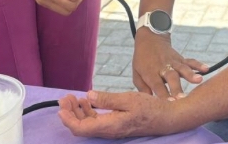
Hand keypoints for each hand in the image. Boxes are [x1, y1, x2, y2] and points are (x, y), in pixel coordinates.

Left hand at [58, 90, 177, 138]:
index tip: (61, 106)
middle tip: (65, 98)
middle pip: (82, 127)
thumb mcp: (128, 99)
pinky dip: (89, 112)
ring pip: (88, 124)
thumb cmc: (150, 109)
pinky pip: (97, 122)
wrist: (166, 118)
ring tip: (73, 98)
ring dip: (78, 112)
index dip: (68, 119)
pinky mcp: (116, 125)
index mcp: (110, 126)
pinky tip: (87, 102)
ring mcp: (112, 129)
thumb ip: (107, 99)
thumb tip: (88, 96)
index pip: (81, 129)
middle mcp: (108, 131)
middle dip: (70, 113)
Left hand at [132, 29, 207, 98]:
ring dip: (190, 74)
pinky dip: (198, 65)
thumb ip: (143, 88)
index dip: (163, 94)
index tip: (170, 103)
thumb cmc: (142, 60)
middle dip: (177, 88)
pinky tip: (206, 69)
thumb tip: (150, 103)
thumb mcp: (136, 74)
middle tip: (182, 99)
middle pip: (170, 78)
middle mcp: (162, 67)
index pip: (157, 85)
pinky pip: (189, 61)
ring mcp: (172, 62)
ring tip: (199, 81)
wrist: (150, 38)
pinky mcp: (180, 58)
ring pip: (182, 68)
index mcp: (150, 72)